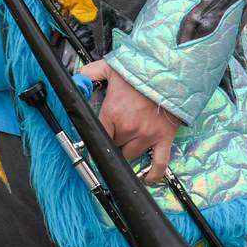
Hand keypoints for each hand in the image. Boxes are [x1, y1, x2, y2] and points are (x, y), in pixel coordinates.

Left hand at [80, 60, 180, 183]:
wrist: (170, 73)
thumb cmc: (141, 71)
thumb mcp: (109, 68)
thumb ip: (89, 73)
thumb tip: (76, 79)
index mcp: (113, 113)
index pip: (98, 135)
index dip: (96, 137)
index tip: (95, 139)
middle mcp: (129, 128)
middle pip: (114, 145)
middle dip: (114, 139)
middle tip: (116, 130)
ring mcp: (147, 135)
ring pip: (131, 154)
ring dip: (128, 150)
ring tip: (128, 142)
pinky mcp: (164, 139)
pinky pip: (159, 163)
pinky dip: (153, 173)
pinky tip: (147, 178)